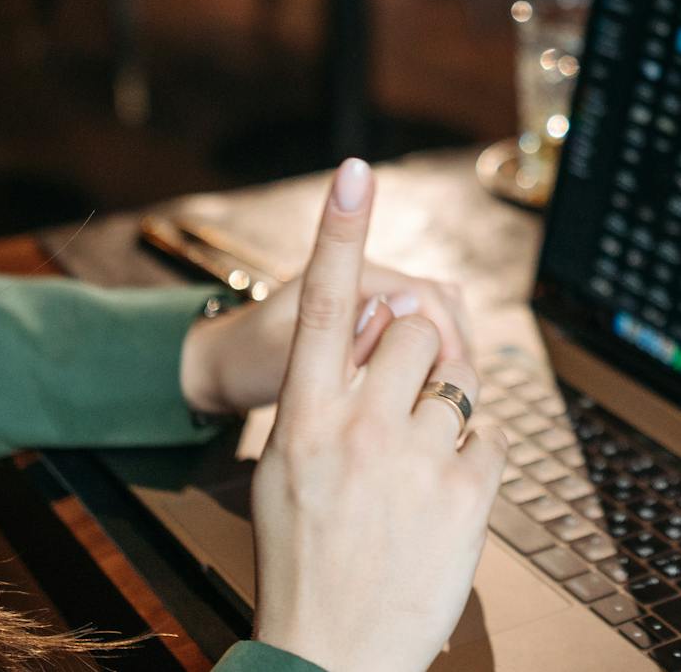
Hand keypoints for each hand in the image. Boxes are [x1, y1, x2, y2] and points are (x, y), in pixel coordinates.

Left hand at [179, 228, 470, 418]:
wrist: (224, 366)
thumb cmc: (246, 363)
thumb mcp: (279, 359)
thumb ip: (334, 337)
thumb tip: (403, 309)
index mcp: (342, 278)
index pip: (420, 293)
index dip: (444, 331)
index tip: (453, 371)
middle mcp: (364, 280)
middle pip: (438, 304)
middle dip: (452, 347)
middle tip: (455, 401)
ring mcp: (373, 301)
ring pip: (437, 319)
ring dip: (449, 355)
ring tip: (450, 403)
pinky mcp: (375, 324)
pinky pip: (425, 336)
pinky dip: (437, 362)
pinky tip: (435, 398)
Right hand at [249, 158, 505, 671]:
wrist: (330, 656)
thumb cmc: (304, 557)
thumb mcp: (285, 466)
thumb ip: (326, 393)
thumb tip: (378, 325)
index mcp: (300, 417)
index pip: (322, 304)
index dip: (338, 231)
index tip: (355, 170)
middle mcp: (355, 428)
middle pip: (414, 326)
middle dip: (416, 350)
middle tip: (397, 405)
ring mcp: (413, 460)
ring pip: (455, 374)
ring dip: (443, 404)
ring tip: (412, 464)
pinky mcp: (465, 494)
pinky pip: (486, 431)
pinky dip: (471, 455)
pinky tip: (440, 498)